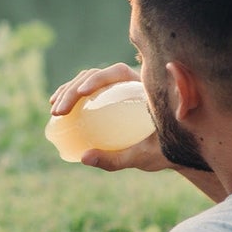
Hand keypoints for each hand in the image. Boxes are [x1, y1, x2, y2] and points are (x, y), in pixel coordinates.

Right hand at [49, 65, 169, 174]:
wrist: (176, 150)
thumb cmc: (165, 152)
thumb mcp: (142, 157)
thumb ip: (115, 159)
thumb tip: (84, 157)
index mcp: (144, 87)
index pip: (116, 72)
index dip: (97, 78)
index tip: (82, 93)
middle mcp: (129, 83)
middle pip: (96, 75)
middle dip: (72, 89)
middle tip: (59, 112)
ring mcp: (118, 90)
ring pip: (88, 81)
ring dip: (68, 91)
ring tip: (55, 111)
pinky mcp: (110, 99)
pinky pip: (88, 92)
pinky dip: (71, 97)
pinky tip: (60, 109)